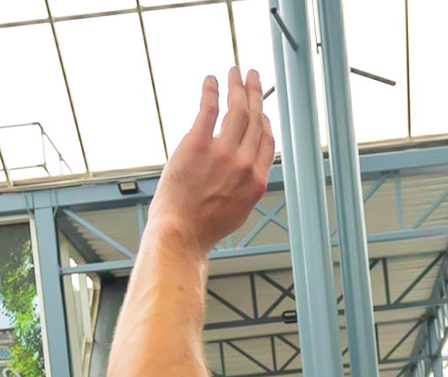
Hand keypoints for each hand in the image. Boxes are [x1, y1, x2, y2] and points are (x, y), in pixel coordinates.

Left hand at [143, 68, 273, 258]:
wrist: (181, 233)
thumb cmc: (203, 228)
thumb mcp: (238, 211)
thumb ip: (245, 187)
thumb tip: (244, 174)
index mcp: (256, 180)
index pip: (267, 141)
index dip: (264, 121)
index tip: (261, 110)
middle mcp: (244, 163)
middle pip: (255, 118)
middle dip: (255, 93)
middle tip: (253, 77)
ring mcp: (222, 152)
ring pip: (237, 109)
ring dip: (237, 86)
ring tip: (235, 72)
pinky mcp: (197, 144)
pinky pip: (208, 109)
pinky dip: (211, 90)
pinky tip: (211, 80)